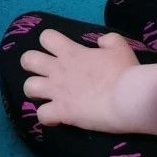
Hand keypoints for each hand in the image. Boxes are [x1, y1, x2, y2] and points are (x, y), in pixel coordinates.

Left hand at [21, 28, 139, 130]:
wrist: (129, 98)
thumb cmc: (125, 72)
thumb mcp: (120, 48)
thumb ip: (109, 40)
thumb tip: (100, 42)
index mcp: (71, 52)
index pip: (46, 37)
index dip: (49, 43)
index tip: (58, 53)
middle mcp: (58, 69)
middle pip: (28, 59)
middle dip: (31, 66)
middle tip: (45, 74)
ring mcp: (57, 91)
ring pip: (28, 87)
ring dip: (35, 92)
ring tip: (45, 97)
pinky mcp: (62, 112)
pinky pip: (42, 116)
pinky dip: (47, 118)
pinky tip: (56, 119)